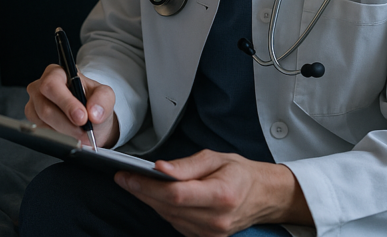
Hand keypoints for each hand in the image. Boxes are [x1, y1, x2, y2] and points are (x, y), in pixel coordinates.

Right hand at [24, 63, 118, 146]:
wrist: (90, 120)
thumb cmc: (92, 103)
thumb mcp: (105, 96)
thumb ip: (103, 99)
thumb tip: (94, 112)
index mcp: (58, 72)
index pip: (52, 84)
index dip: (66, 103)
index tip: (82, 117)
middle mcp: (41, 85)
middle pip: (45, 107)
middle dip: (68, 123)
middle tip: (85, 131)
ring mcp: (35, 102)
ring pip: (44, 121)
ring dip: (66, 131)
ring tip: (81, 133)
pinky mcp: (32, 117)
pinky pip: (41, 130)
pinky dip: (58, 135)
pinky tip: (69, 132)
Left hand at [114, 149, 312, 236]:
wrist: (264, 196)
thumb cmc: (239, 173)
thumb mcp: (215, 158)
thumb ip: (186, 165)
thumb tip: (160, 168)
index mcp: (221, 195)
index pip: (175, 194)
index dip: (147, 186)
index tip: (126, 175)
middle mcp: (216, 219)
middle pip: (168, 207)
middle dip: (141, 192)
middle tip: (122, 177)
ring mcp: (212, 232)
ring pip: (169, 216)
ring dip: (148, 200)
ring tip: (132, 183)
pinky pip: (176, 223)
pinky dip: (162, 209)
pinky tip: (153, 196)